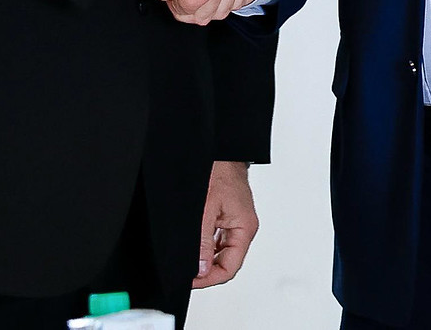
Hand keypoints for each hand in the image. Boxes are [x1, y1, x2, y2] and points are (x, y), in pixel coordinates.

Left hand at [193, 161, 258, 287]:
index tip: (191, 280)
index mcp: (244, 228)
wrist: (219, 149)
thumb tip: (201, 268)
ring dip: (204, 258)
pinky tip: (192, 244)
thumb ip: (203, 241)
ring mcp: (234, 222)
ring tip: (186, 259)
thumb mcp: (207, 208)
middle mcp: (242, 227)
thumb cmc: (218, 170)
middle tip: (186, 273)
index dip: (209, 278)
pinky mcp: (226, 216)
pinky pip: (216, 239)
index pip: (230, 267)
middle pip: (226, 262)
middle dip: (206, 270)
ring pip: (220, 252)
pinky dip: (204, 245)